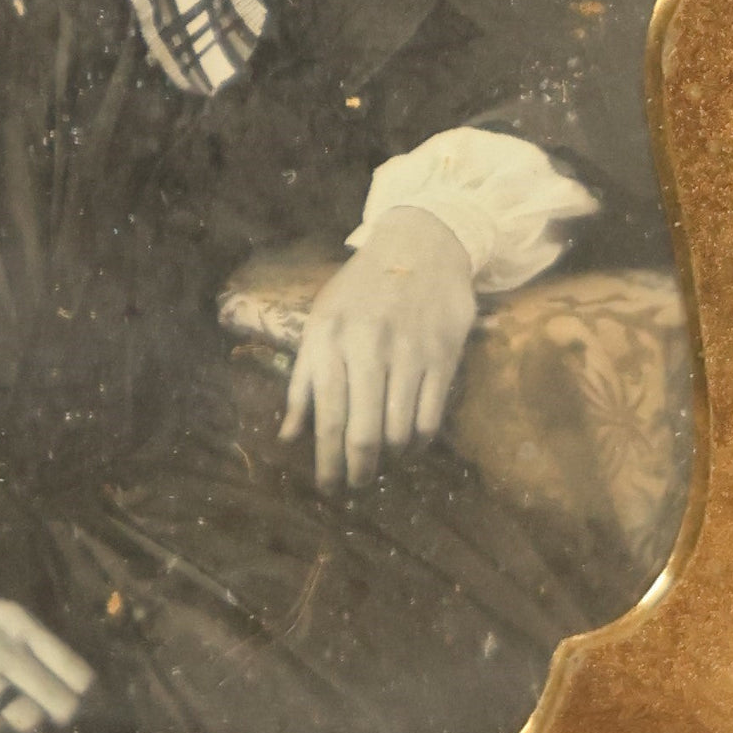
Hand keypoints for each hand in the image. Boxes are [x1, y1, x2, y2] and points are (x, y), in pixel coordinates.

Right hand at [0, 578, 95, 732]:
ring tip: (19, 715)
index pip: (68, 664)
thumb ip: (20, 640)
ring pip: (24, 717)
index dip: (80, 686)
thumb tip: (58, 676)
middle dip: (62, 712)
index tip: (81, 694)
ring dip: (26, 720)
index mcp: (12, 620)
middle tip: (57, 715)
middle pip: (54, 698)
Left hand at [279, 207, 476, 489]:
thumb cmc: (360, 290)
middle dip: (358, 470)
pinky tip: (409, 444)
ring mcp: (410, 353)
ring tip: (382, 462)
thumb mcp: (320, 324)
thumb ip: (302, 382)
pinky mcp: (444, 356)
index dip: (326, 460)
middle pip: (364, 432)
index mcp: (329, 341)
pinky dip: (419, 441)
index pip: (326, 416)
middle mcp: (368, 348)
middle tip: (355, 487)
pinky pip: (431, 417)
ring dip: (390, 457)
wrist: (420, 245)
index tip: (327, 488)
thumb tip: (287, 437)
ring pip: (400, 430)